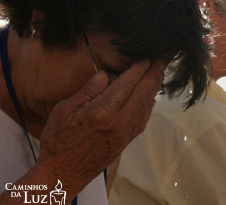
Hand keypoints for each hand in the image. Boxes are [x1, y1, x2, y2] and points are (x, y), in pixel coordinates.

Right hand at [36, 60, 163, 194]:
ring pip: (146, 105)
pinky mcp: (126, 140)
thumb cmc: (59, 140)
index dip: (139, 68)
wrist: (63, 173)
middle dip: (153, 74)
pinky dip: (149, 104)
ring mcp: (125, 132)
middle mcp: (119, 121)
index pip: (128, 83)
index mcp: (103, 111)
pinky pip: (143, 118)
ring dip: (154, 87)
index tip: (147, 58)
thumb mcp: (64, 110)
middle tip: (161, 60)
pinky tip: (150, 97)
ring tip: (158, 74)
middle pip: (143, 92)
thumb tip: (105, 74)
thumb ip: (88, 90)